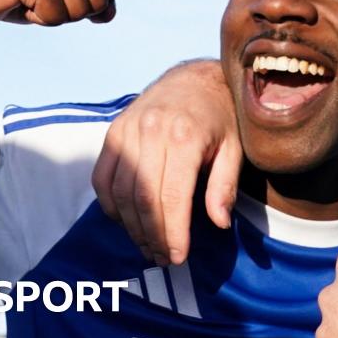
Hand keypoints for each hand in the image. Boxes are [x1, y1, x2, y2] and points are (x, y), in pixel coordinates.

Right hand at [91, 60, 240, 265]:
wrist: (195, 78)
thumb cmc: (221, 117)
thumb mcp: (235, 148)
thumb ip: (225, 186)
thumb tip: (219, 223)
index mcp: (185, 136)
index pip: (172, 196)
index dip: (172, 232)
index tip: (177, 257)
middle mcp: (151, 132)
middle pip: (142, 198)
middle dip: (151, 235)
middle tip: (161, 258)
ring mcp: (127, 130)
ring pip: (119, 191)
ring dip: (131, 226)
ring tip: (147, 246)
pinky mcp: (113, 132)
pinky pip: (102, 178)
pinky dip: (110, 204)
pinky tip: (127, 221)